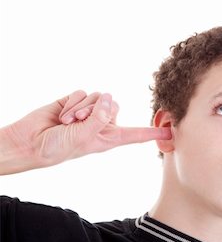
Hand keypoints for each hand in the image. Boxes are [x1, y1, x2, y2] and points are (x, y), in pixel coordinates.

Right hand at [1, 90, 170, 173]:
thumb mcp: (83, 138)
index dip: (152, 133)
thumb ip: (99, 118)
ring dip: (82, 108)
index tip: (170, 132)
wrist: (30, 142)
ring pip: (99, 97)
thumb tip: (109, 98)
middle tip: (79, 122)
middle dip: (96, 111)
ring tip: (68, 121)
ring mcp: (89, 112)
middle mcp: (102, 124)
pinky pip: (83, 93)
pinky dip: (72, 103)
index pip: (136, 135)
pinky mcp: (76, 102)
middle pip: (115, 106)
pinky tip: (61, 114)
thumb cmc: (58, 148)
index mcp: (109, 138)